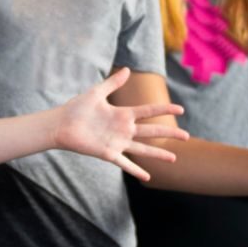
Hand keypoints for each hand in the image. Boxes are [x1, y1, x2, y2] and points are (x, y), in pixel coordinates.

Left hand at [54, 67, 186, 179]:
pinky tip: (147, 177)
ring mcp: (118, 142)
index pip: (149, 111)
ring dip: (158, 153)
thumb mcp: (96, 93)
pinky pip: (125, 163)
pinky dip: (136, 170)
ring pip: (143, 148)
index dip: (165, 109)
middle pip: (152, 131)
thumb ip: (112, 83)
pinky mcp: (108, 153)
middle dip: (169, 133)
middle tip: (187, 136)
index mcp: (123, 114)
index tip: (181, 109)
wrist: (61, 124)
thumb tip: (127, 69)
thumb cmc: (77, 108)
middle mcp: (124, 129)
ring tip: (174, 159)